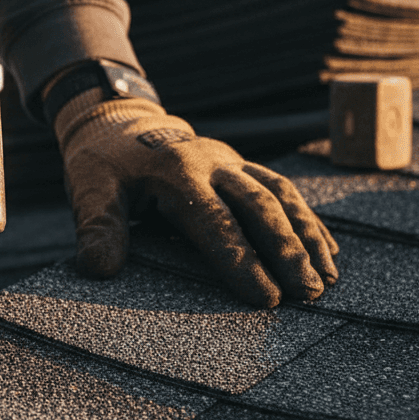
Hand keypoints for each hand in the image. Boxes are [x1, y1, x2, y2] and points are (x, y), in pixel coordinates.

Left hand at [54, 91, 338, 306]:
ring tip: (327, 278)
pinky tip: (328, 251)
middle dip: (288, 251)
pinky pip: (284, 190)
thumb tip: (99, 270)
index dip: (241, 260)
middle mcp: (213, 162)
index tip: (266, 298)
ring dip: (308, 235)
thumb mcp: (90, 188)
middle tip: (309, 294)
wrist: (120, 121)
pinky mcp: (244, 166)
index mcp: (177, 172)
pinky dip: (308, 220)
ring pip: (281, 194)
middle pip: (260, 206)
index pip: (215, 222)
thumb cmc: (105, 164)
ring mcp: (233, 161)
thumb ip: (96, 226)